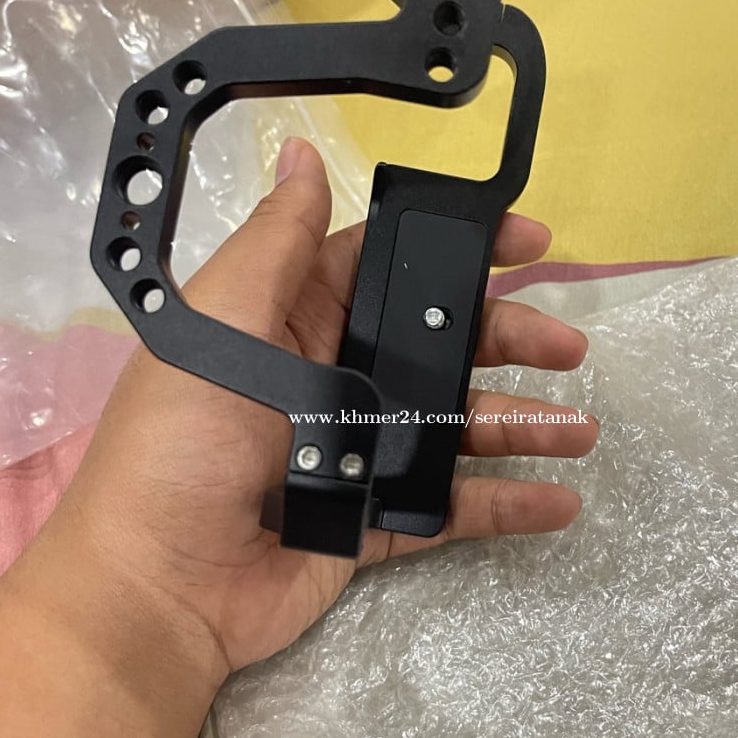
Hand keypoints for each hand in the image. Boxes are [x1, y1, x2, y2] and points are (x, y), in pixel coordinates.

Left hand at [42, 137, 597, 687]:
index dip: (457, 248)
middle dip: (508, 338)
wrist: (156, 586)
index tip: (529, 240)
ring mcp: (354, 453)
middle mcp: (330, 378)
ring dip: (522, 422)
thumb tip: (301, 150)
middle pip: (436, 343)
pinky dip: (505, 505)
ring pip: (454, 424)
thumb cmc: (183, 443)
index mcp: (290, 320)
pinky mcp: (370, 521)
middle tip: (568, 346)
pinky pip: (449, 507)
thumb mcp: (218, 327)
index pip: (387, 264)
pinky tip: (560, 501)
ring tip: (581, 429)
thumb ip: (275, 244)